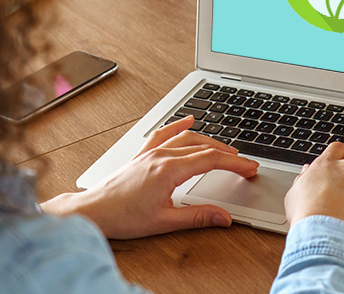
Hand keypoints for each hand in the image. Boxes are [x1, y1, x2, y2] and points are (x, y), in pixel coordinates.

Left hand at [40, 116, 258, 238]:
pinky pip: (163, 133)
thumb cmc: (122, 217)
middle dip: (228, 154)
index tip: (250, 168)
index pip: (211, 160)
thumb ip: (198, 217)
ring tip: (226, 149)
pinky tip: (188, 121)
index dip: (235, 163)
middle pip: (203, 147)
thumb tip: (224, 217)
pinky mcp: (142, 155)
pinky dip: (178, 126)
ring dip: (210, 141)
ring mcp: (150, 153)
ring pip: (187, 138)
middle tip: (245, 163)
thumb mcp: (165, 222)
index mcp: (169, 170)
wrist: (93, 212)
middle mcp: (161, 156)